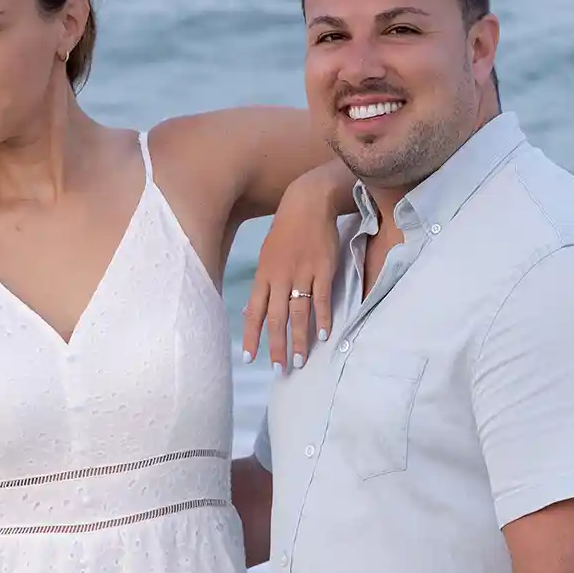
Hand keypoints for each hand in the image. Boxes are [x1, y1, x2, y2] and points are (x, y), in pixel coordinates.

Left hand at [241, 180, 341, 371]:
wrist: (306, 203)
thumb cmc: (285, 232)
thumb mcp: (266, 257)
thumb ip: (262, 286)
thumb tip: (252, 313)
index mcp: (263, 275)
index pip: (254, 312)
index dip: (251, 336)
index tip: (249, 359)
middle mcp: (280, 277)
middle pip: (276, 318)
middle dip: (277, 346)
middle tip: (280, 369)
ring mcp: (302, 274)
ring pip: (298, 312)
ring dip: (299, 339)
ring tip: (300, 360)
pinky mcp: (323, 269)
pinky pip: (322, 298)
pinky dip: (322, 318)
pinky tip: (323, 335)